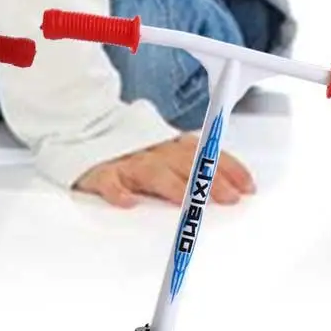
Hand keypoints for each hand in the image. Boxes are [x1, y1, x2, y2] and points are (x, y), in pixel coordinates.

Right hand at [75, 134, 254, 208]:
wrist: (82, 128)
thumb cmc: (130, 146)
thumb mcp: (165, 150)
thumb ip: (191, 164)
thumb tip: (227, 184)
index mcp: (170, 143)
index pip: (206, 153)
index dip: (228, 168)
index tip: (247, 187)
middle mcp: (153, 149)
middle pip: (185, 163)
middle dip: (209, 180)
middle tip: (228, 198)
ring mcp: (126, 160)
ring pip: (152, 171)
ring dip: (172, 186)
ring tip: (186, 201)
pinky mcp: (100, 173)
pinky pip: (108, 182)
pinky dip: (118, 192)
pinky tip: (127, 202)